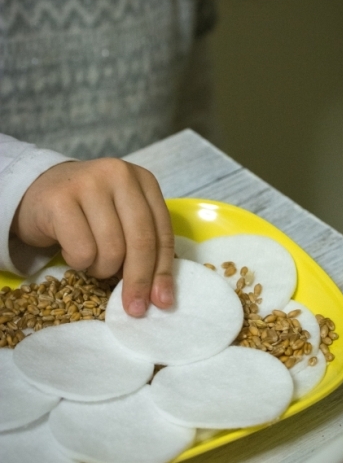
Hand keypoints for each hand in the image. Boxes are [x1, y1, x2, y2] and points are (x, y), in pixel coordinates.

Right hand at [10, 159, 174, 316]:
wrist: (40, 191)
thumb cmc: (88, 212)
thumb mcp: (122, 218)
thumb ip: (142, 244)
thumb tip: (160, 296)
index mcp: (144, 179)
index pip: (162, 231)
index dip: (163, 271)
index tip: (162, 302)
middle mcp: (120, 174)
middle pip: (141, 241)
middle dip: (138, 281)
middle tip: (133, 308)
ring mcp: (89, 183)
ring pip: (112, 250)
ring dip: (101, 268)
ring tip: (90, 258)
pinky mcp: (61, 199)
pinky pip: (82, 251)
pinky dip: (77, 261)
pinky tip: (69, 247)